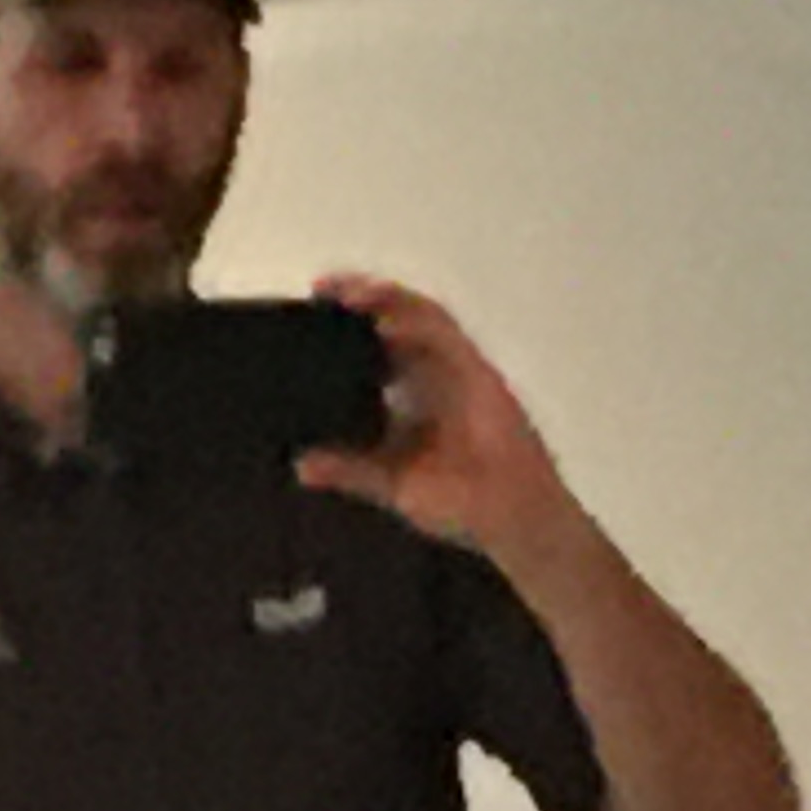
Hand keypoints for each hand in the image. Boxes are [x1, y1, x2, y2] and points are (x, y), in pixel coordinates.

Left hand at [293, 274, 576, 560]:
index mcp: (412, 399)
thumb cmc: (460, 505)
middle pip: (397, 321)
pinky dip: (416, 325)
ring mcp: (458, 372)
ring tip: (348, 293)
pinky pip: (446, 337)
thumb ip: (350, 471)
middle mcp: (433, 377)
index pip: (377, 349)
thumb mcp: (391, 485)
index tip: (313, 317)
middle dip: (362, 301)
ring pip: (421, 318)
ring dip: (386, 300)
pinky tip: (386, 322)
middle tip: (324, 291)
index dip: (348, 329)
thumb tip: (302, 465)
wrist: (508, 519)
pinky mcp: (479, 374)